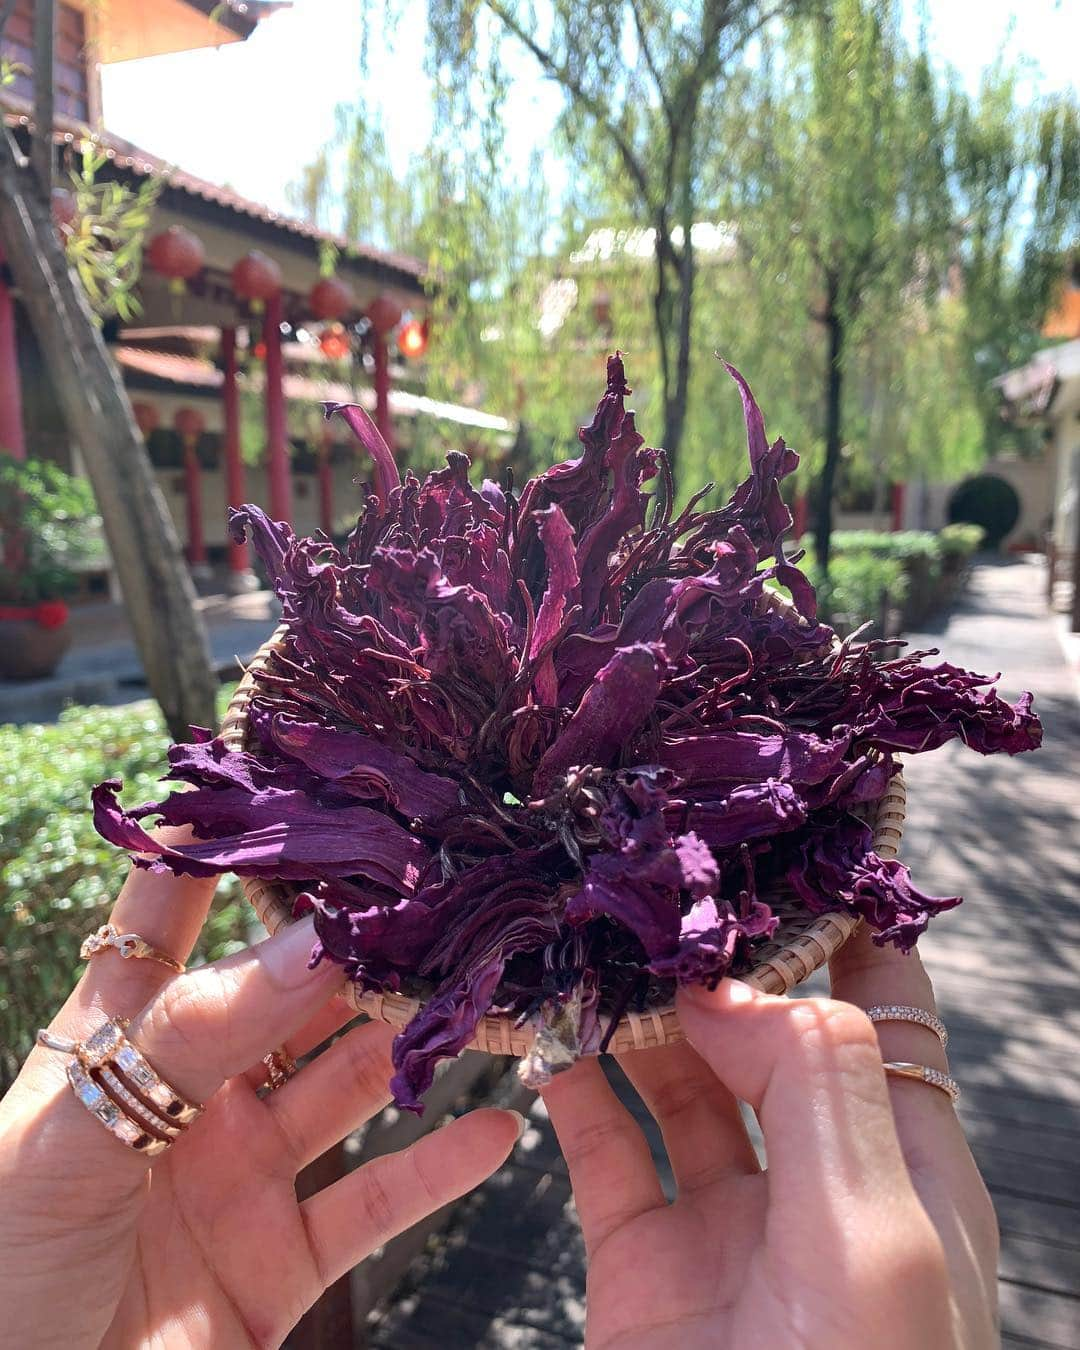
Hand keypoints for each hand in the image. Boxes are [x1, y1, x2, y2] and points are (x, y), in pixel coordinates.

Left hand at [0, 848, 519, 1348]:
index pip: (168, 913)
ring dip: (410, 1043)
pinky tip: (495, 1134)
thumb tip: (311, 943)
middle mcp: (192, 1092)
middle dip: (355, 944)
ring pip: (348, 1085)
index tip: (286, 774)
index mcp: (121, 1041)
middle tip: (435, 888)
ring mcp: (240, 1173)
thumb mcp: (75, 1132)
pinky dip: (438, 1170)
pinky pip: (375, 1203)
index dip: (217, 842)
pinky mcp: (279, 1260)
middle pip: (290, 994)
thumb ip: (197, 1034)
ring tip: (480, 992)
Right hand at [541, 927, 997, 1349]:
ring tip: (593, 949)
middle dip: (716, 960)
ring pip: (676, 1079)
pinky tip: (547, 1039)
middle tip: (658, 893)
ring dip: (635, 1015)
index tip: (779, 850)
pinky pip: (602, 1147)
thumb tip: (726, 985)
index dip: (843, 926)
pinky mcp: (641, 1261)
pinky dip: (572, 1087)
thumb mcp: (873, 1235)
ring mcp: (725, 1220)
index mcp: (905, 1167)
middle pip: (766, 1031)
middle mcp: (815, 1181)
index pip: (885, 1010)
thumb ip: (816, 1086)